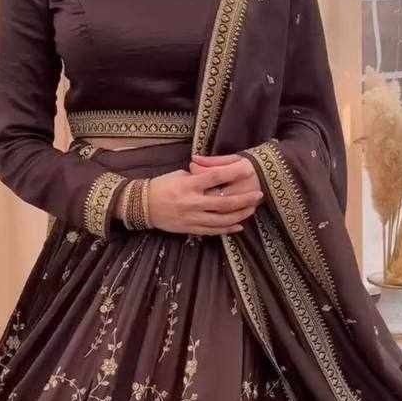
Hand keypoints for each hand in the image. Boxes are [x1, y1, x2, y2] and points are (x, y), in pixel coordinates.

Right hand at [146, 156, 263, 234]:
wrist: (143, 206)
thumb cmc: (162, 186)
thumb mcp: (180, 175)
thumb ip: (199, 176)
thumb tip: (218, 175)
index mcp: (189, 184)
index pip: (216, 177)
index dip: (233, 173)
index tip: (247, 169)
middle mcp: (192, 202)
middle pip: (224, 203)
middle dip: (244, 200)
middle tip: (258, 195)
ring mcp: (192, 218)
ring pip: (221, 220)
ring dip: (239, 215)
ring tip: (252, 210)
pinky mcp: (190, 229)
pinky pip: (212, 231)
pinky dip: (227, 229)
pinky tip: (238, 226)